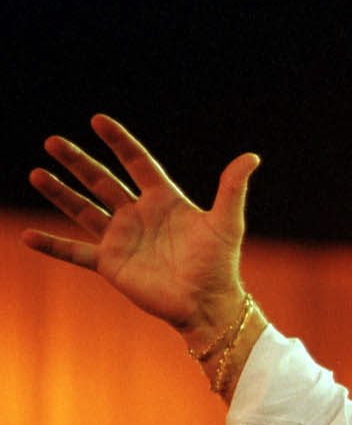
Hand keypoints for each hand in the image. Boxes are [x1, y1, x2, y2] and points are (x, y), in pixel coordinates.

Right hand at [22, 114, 260, 348]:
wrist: (207, 304)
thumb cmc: (219, 263)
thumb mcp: (226, 222)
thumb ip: (233, 188)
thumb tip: (252, 156)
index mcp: (164, 200)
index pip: (137, 163)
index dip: (119, 142)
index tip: (98, 120)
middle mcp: (138, 216)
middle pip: (102, 181)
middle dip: (78, 162)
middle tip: (52, 141)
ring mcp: (122, 239)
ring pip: (83, 210)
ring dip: (59, 194)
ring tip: (36, 173)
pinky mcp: (111, 264)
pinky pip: (75, 253)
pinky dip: (52, 246)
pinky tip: (27, 237)